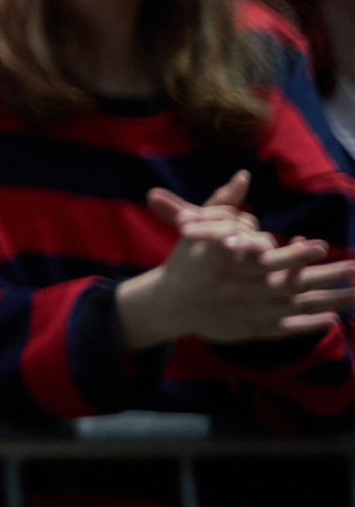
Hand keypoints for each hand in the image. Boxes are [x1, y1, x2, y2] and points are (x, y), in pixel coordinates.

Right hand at [118, 171, 354, 348]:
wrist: (170, 303)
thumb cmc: (186, 262)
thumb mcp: (197, 228)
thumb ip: (223, 203)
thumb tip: (243, 175)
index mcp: (232, 266)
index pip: (269, 260)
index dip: (295, 255)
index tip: (320, 246)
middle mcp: (244, 291)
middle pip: (292, 285)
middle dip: (325, 277)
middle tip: (354, 269)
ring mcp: (251, 313)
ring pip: (295, 308)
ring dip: (328, 301)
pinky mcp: (253, 330)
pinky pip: (287, 328)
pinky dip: (309, 325)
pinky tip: (332, 318)